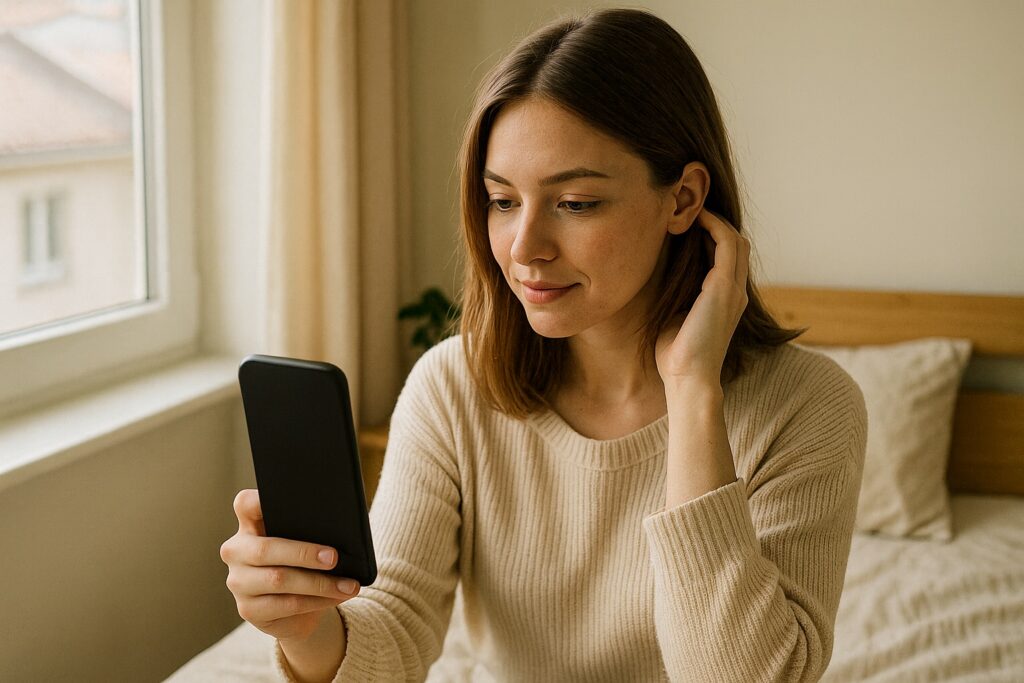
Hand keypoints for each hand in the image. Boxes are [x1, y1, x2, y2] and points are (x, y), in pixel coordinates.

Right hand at [220, 489, 360, 642]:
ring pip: (279, 580)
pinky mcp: (248, 609)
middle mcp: (236, 551)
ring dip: (320, 584)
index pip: (245, 505)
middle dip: (304, 553)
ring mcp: (238, 582)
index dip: (258, 500)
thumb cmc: (301, 563)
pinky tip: (336, 597)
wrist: (295, 609)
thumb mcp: (303, 541)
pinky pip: (287, 605)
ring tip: (348, 584)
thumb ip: (308, 530)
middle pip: (265, 549)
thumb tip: (340, 532)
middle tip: (334, 558)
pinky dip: (317, 601)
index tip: (285, 496)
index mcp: (248, 525)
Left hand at [655, 208, 748, 386]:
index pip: (728, 258)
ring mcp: (734, 289)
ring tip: (691, 208)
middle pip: (736, 244)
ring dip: (715, 220)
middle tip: (689, 209)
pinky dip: (713, 226)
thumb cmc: (676, 354)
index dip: (712, 236)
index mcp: (727, 300)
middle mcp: (736, 292)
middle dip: (716, 223)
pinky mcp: (724, 287)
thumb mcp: (678, 315)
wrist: (687, 378)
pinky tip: (694, 219)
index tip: (687, 223)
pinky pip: (726, 243)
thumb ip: (680, 295)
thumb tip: (662, 275)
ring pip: (734, 239)